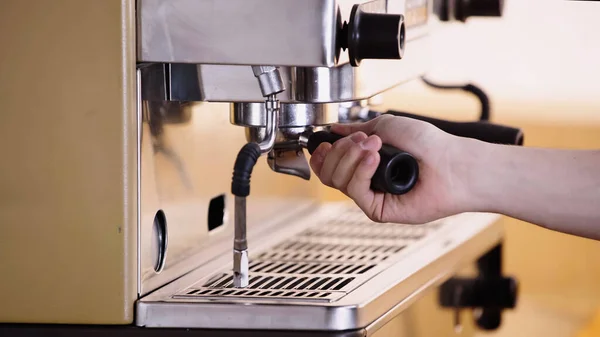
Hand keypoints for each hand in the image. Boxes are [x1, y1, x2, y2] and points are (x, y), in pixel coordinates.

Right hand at [309, 115, 471, 223]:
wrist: (453, 162)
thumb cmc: (430, 144)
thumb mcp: (388, 125)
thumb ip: (357, 128)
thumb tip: (335, 129)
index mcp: (366, 164)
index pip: (330, 164)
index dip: (324, 153)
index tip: (325, 141)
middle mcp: (366, 182)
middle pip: (329, 173)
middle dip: (340, 151)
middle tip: (363, 140)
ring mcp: (371, 197)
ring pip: (338, 181)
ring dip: (351, 157)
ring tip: (374, 146)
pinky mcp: (378, 210)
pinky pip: (356, 191)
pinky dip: (361, 171)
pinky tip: (376, 159)